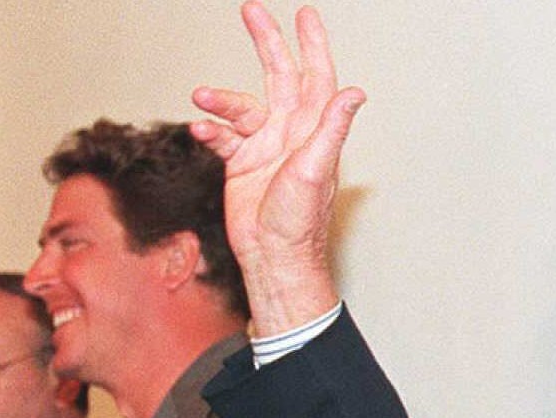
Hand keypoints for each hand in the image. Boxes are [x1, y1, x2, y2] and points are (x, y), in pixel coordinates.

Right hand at [190, 2, 364, 333]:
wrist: (273, 256)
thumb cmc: (301, 221)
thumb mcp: (317, 169)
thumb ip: (332, 128)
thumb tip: (354, 92)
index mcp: (314, 130)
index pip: (317, 77)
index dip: (312, 45)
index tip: (305, 15)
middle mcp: (291, 133)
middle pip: (280, 77)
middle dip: (268, 44)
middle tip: (251, 10)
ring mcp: (266, 147)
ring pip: (242, 106)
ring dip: (222, 100)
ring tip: (201, 97)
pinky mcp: (242, 164)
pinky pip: (223, 136)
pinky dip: (211, 130)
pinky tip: (200, 129)